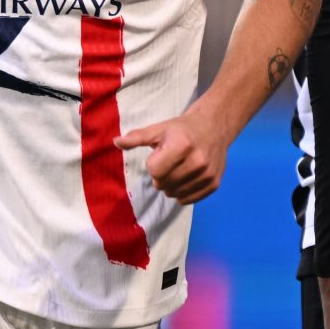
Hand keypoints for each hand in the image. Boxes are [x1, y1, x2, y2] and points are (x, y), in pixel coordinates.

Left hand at [117, 106, 231, 201]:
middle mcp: (197, 161)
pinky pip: (188, 200)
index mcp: (182, 145)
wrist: (214, 128)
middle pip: (164, 184)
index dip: (153, 164)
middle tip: (169, 163)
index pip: (155, 171)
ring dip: (171, 186)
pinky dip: (183, 193)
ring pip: (175, 194)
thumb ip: (137, 137)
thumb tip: (115, 142)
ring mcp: (207, 174)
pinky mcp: (214, 184)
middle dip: (161, 176)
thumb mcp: (159, 129)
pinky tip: (186, 179)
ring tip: (178, 170)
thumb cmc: (182, 129)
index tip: (161, 154)